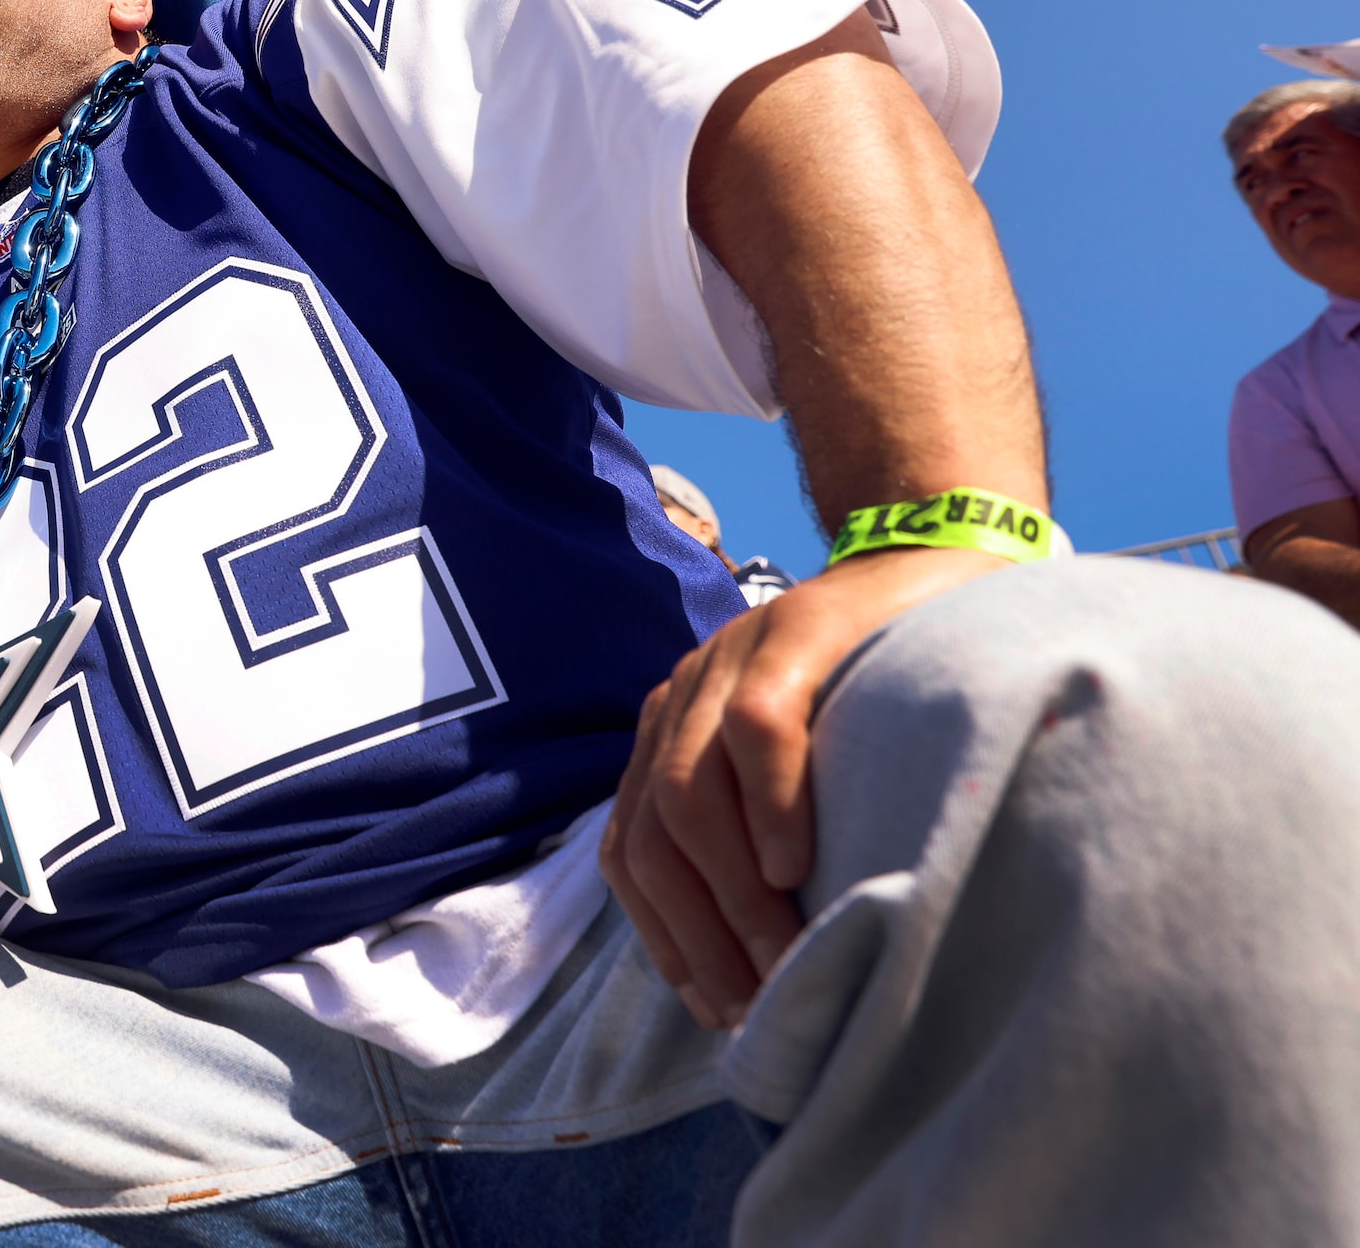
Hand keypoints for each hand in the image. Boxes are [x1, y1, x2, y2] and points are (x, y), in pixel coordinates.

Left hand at [600, 545, 1008, 1028]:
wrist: (944, 566)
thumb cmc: (892, 698)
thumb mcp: (816, 768)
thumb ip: (770, 834)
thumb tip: (770, 966)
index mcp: (676, 732)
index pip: (631, 847)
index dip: (664, 936)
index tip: (712, 1009)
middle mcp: (687, 694)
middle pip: (651, 834)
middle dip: (696, 933)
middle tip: (753, 1004)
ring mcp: (735, 658)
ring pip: (689, 791)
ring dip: (730, 891)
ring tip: (779, 956)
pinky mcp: (796, 631)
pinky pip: (756, 727)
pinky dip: (769, 804)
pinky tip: (794, 865)